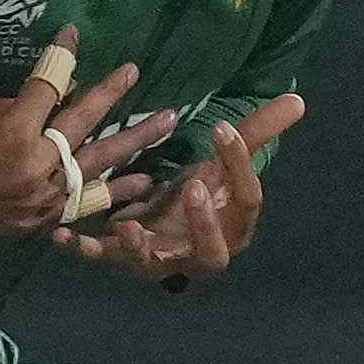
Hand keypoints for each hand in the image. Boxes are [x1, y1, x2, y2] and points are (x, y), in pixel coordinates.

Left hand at [59, 93, 303, 290]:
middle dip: (202, 223)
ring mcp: (163, 260)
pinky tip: (65, 235)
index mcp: (235, 223)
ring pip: (156, 263)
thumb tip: (298, 100)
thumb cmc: (200, 196)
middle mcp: (203, 250)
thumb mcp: (225, 164)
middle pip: (213, 248)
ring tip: (127, 229)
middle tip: (193, 190)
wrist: (166, 233)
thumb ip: (257, 133)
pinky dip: (85, 248)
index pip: (248, 197)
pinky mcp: (127, 262)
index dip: (239, 164)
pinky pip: (104, 259)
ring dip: (140, 248)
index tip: (221, 128)